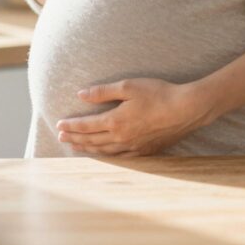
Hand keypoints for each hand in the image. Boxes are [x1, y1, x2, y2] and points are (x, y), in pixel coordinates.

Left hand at [56, 78, 210, 155]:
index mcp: (115, 121)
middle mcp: (121, 137)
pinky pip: (120, 157)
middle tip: (61, 138)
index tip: (59, 125)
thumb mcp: (128, 86)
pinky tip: (104, 154)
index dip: (71, 126)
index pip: (86, 126)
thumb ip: (103, 92)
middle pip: (91, 140)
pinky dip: (107, 156)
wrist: (186, 110)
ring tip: (76, 147)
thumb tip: (81, 94)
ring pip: (104, 151)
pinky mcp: (145, 151)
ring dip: (87, 148)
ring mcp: (133, 147)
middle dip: (75, 138)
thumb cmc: (158, 94)